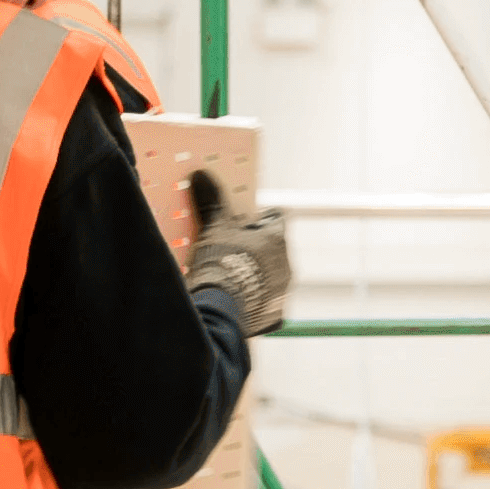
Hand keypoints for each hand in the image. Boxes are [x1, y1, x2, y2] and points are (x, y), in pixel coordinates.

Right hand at [180, 169, 292, 335]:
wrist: (221, 309)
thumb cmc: (221, 262)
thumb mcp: (213, 229)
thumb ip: (211, 202)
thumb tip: (202, 174)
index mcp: (277, 238)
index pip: (275, 218)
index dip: (257, 218)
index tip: (240, 222)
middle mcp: (287, 263)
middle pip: (272, 249)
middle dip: (254, 249)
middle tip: (228, 251)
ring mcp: (283, 291)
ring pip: (269, 275)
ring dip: (254, 274)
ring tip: (228, 279)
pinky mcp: (274, 314)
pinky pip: (265, 302)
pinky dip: (253, 300)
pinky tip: (233, 300)